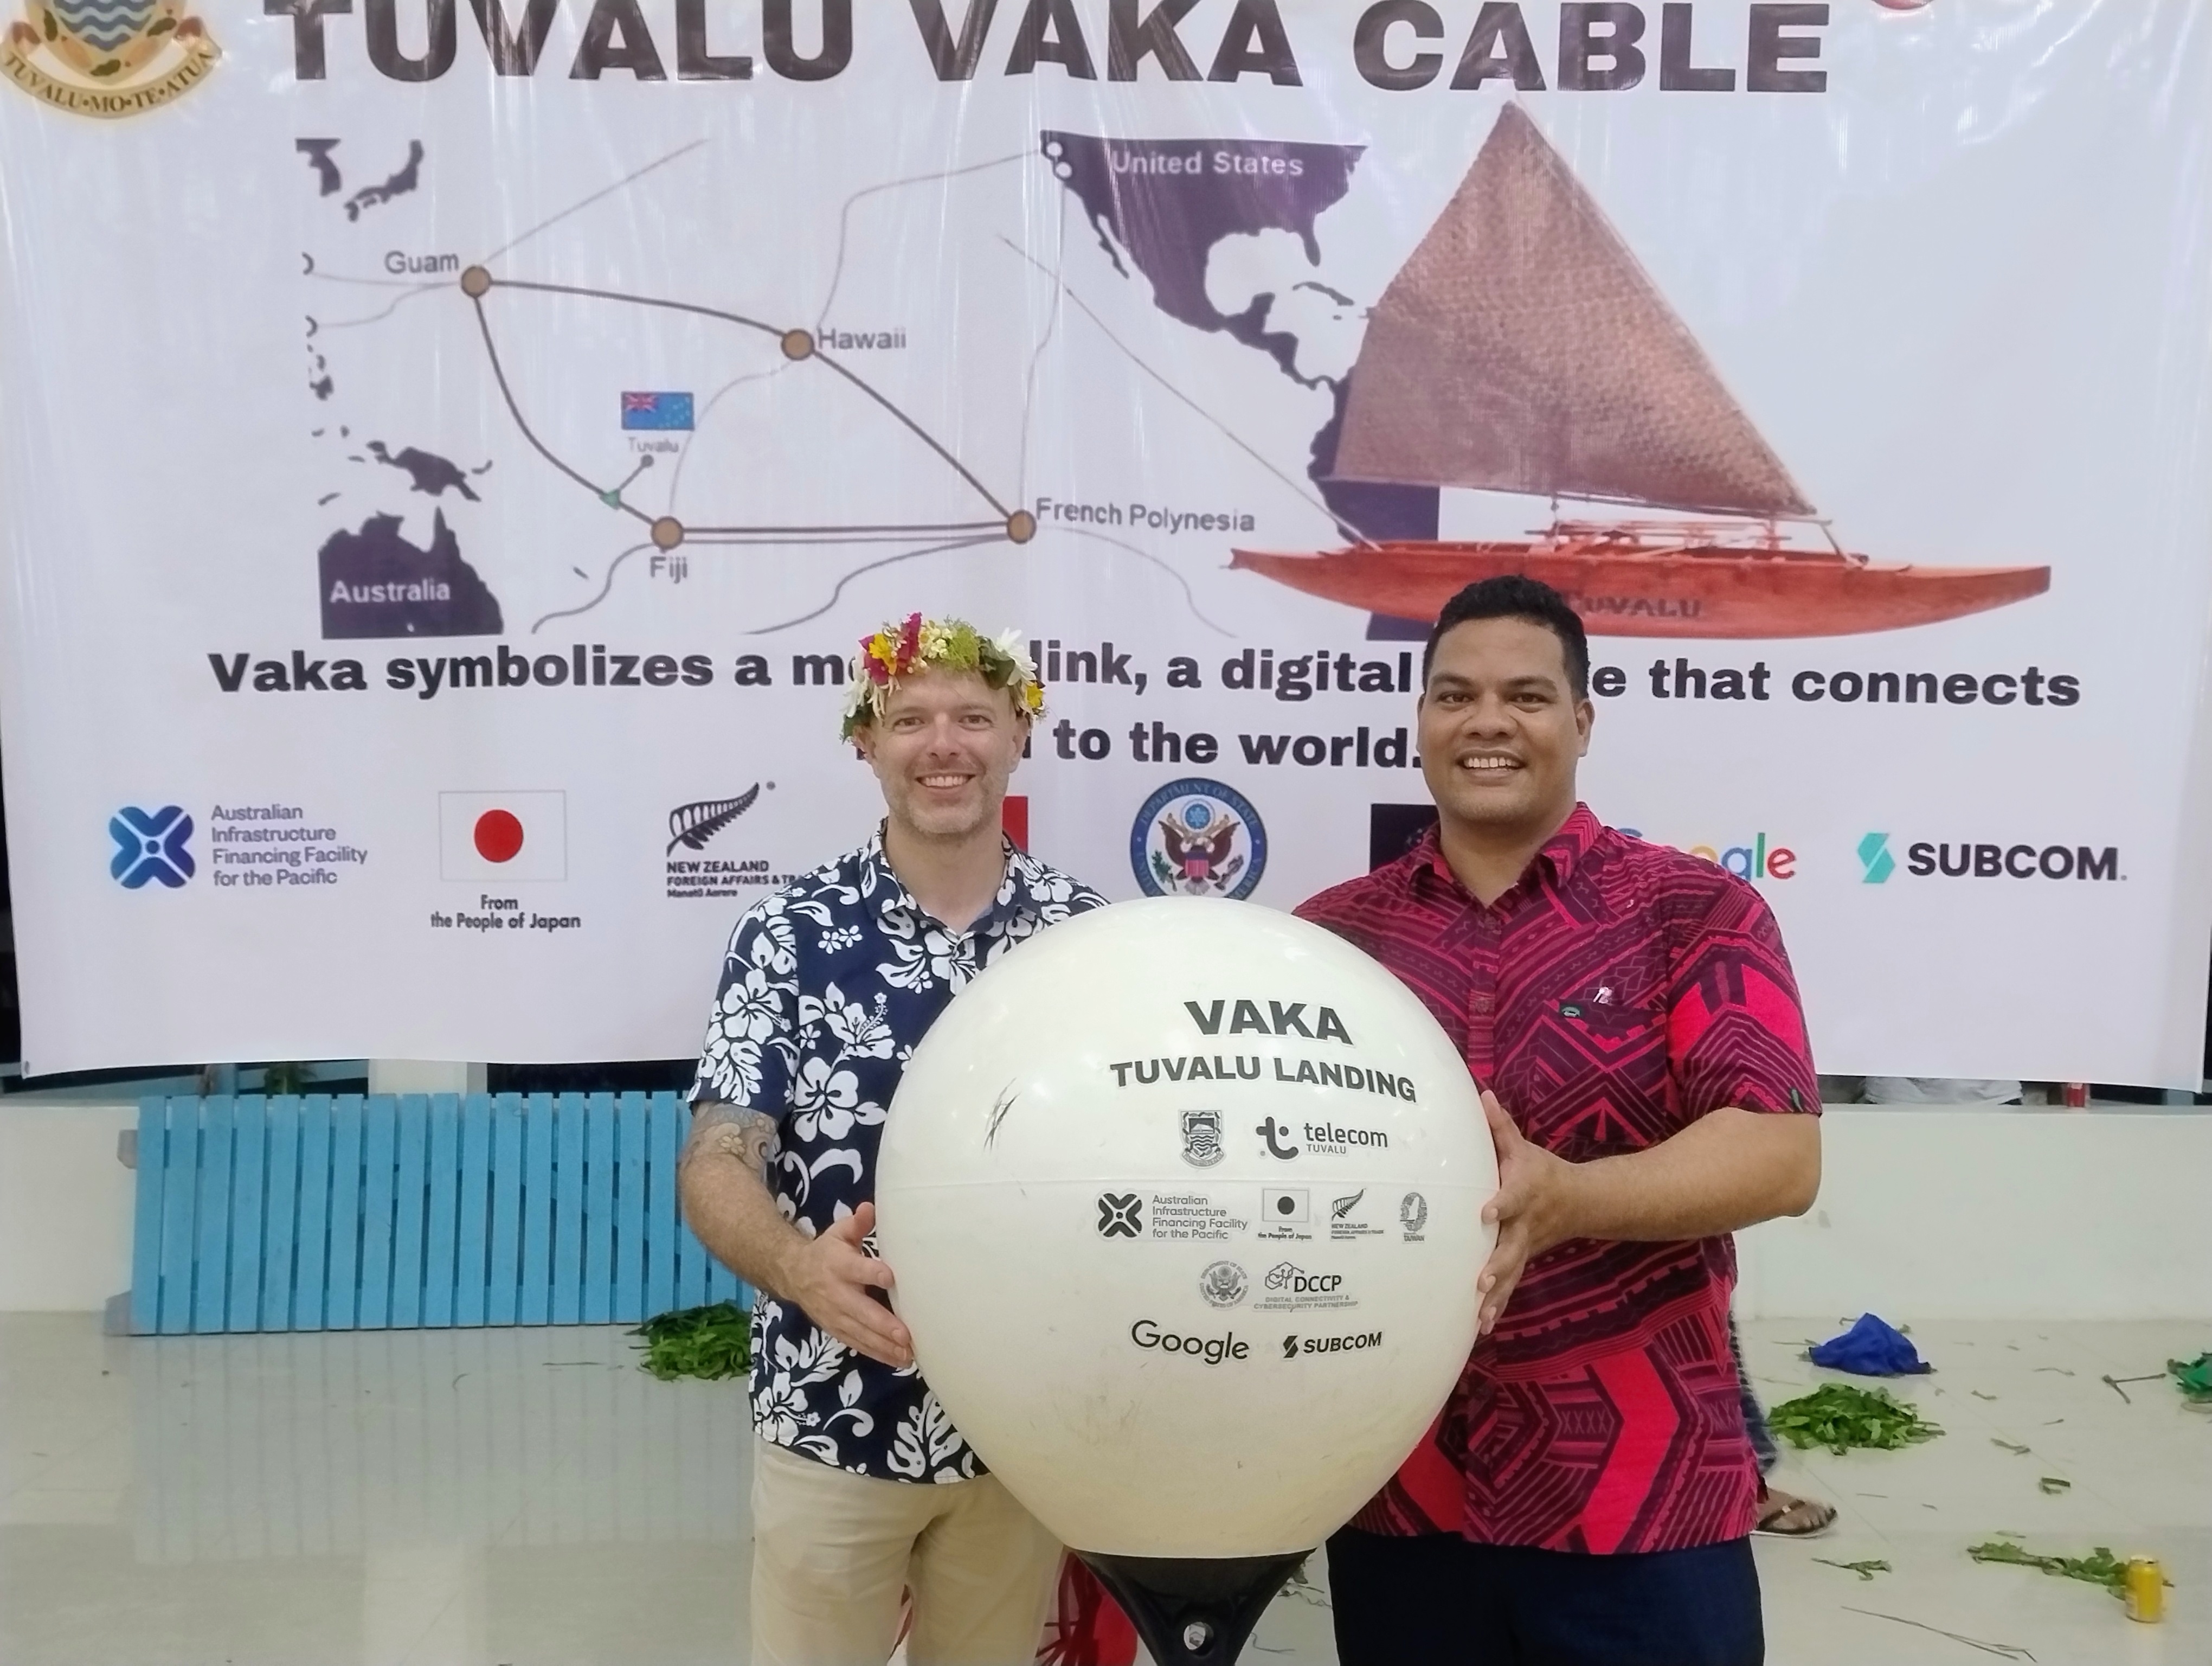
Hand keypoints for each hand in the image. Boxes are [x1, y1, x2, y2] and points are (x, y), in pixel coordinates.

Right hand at [784, 1202, 914, 1368]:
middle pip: (860, 1310)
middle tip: (905, 1334)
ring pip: (860, 1333)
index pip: (856, 1269)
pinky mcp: (836, 1330)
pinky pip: (858, 1344)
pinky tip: (898, 1361)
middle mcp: (836, 1293)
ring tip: (908, 1353)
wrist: (793, 1274)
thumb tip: (870, 1209)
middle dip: (882, 1324)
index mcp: (838, 1265)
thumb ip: (856, 1223)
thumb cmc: (827, 1252)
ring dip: (884, 1345)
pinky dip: (877, 1354)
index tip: (891, 1276)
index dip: (872, 1272)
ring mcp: (835, 1315)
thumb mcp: (838, 1233)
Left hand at [1475, 1090, 1581, 1336]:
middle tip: (1481, 1281)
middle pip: (1512, 1246)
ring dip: (1497, 1296)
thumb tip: (1480, 1095)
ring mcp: (1526, 1246)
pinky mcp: (1523, 1260)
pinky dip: (1498, 1306)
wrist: (1582, 1202)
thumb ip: (1500, 1126)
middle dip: (1498, 1265)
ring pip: (1512, 1274)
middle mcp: (1526, 1223)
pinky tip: (1482, 1326)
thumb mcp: (1523, 1146)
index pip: (1513, 1197)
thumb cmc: (1543, 1171)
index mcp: (1525, 1192)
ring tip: (1480, 1316)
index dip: (1500, 1204)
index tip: (1485, 1213)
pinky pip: (1511, 1286)